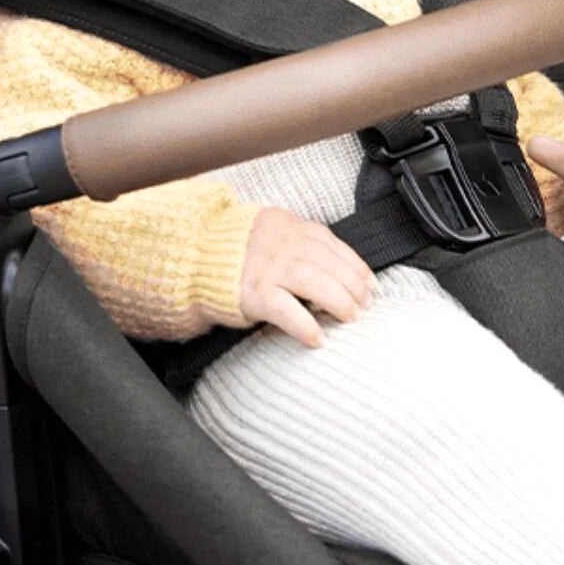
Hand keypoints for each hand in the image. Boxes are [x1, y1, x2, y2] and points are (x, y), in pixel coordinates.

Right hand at [238, 207, 374, 347]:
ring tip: (350, 318)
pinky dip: (306, 326)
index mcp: (288, 225)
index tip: (370, 285)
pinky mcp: (253, 293)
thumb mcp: (270, 233)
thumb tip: (337, 267)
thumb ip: (299, 241)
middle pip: (329, 263)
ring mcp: (267, 268)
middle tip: (364, 306)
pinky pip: (286, 310)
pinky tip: (317, 339)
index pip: (332, 244)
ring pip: (316, 283)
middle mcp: (281, 243)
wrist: (193, 258)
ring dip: (339, 302)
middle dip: (353, 286)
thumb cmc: (235, 250)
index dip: (356, 266)